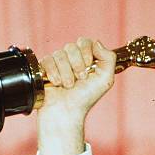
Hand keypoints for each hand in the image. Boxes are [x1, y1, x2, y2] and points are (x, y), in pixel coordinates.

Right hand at [37, 37, 115, 154]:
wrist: (67, 112)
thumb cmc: (86, 98)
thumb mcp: (105, 80)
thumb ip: (109, 58)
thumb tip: (97, 43)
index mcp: (86, 59)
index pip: (85, 42)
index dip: (86, 52)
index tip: (89, 66)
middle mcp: (72, 60)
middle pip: (72, 46)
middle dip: (77, 64)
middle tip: (79, 79)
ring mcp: (58, 63)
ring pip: (59, 54)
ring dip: (66, 73)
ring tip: (68, 86)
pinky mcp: (44, 68)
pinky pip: (47, 59)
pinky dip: (53, 73)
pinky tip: (56, 83)